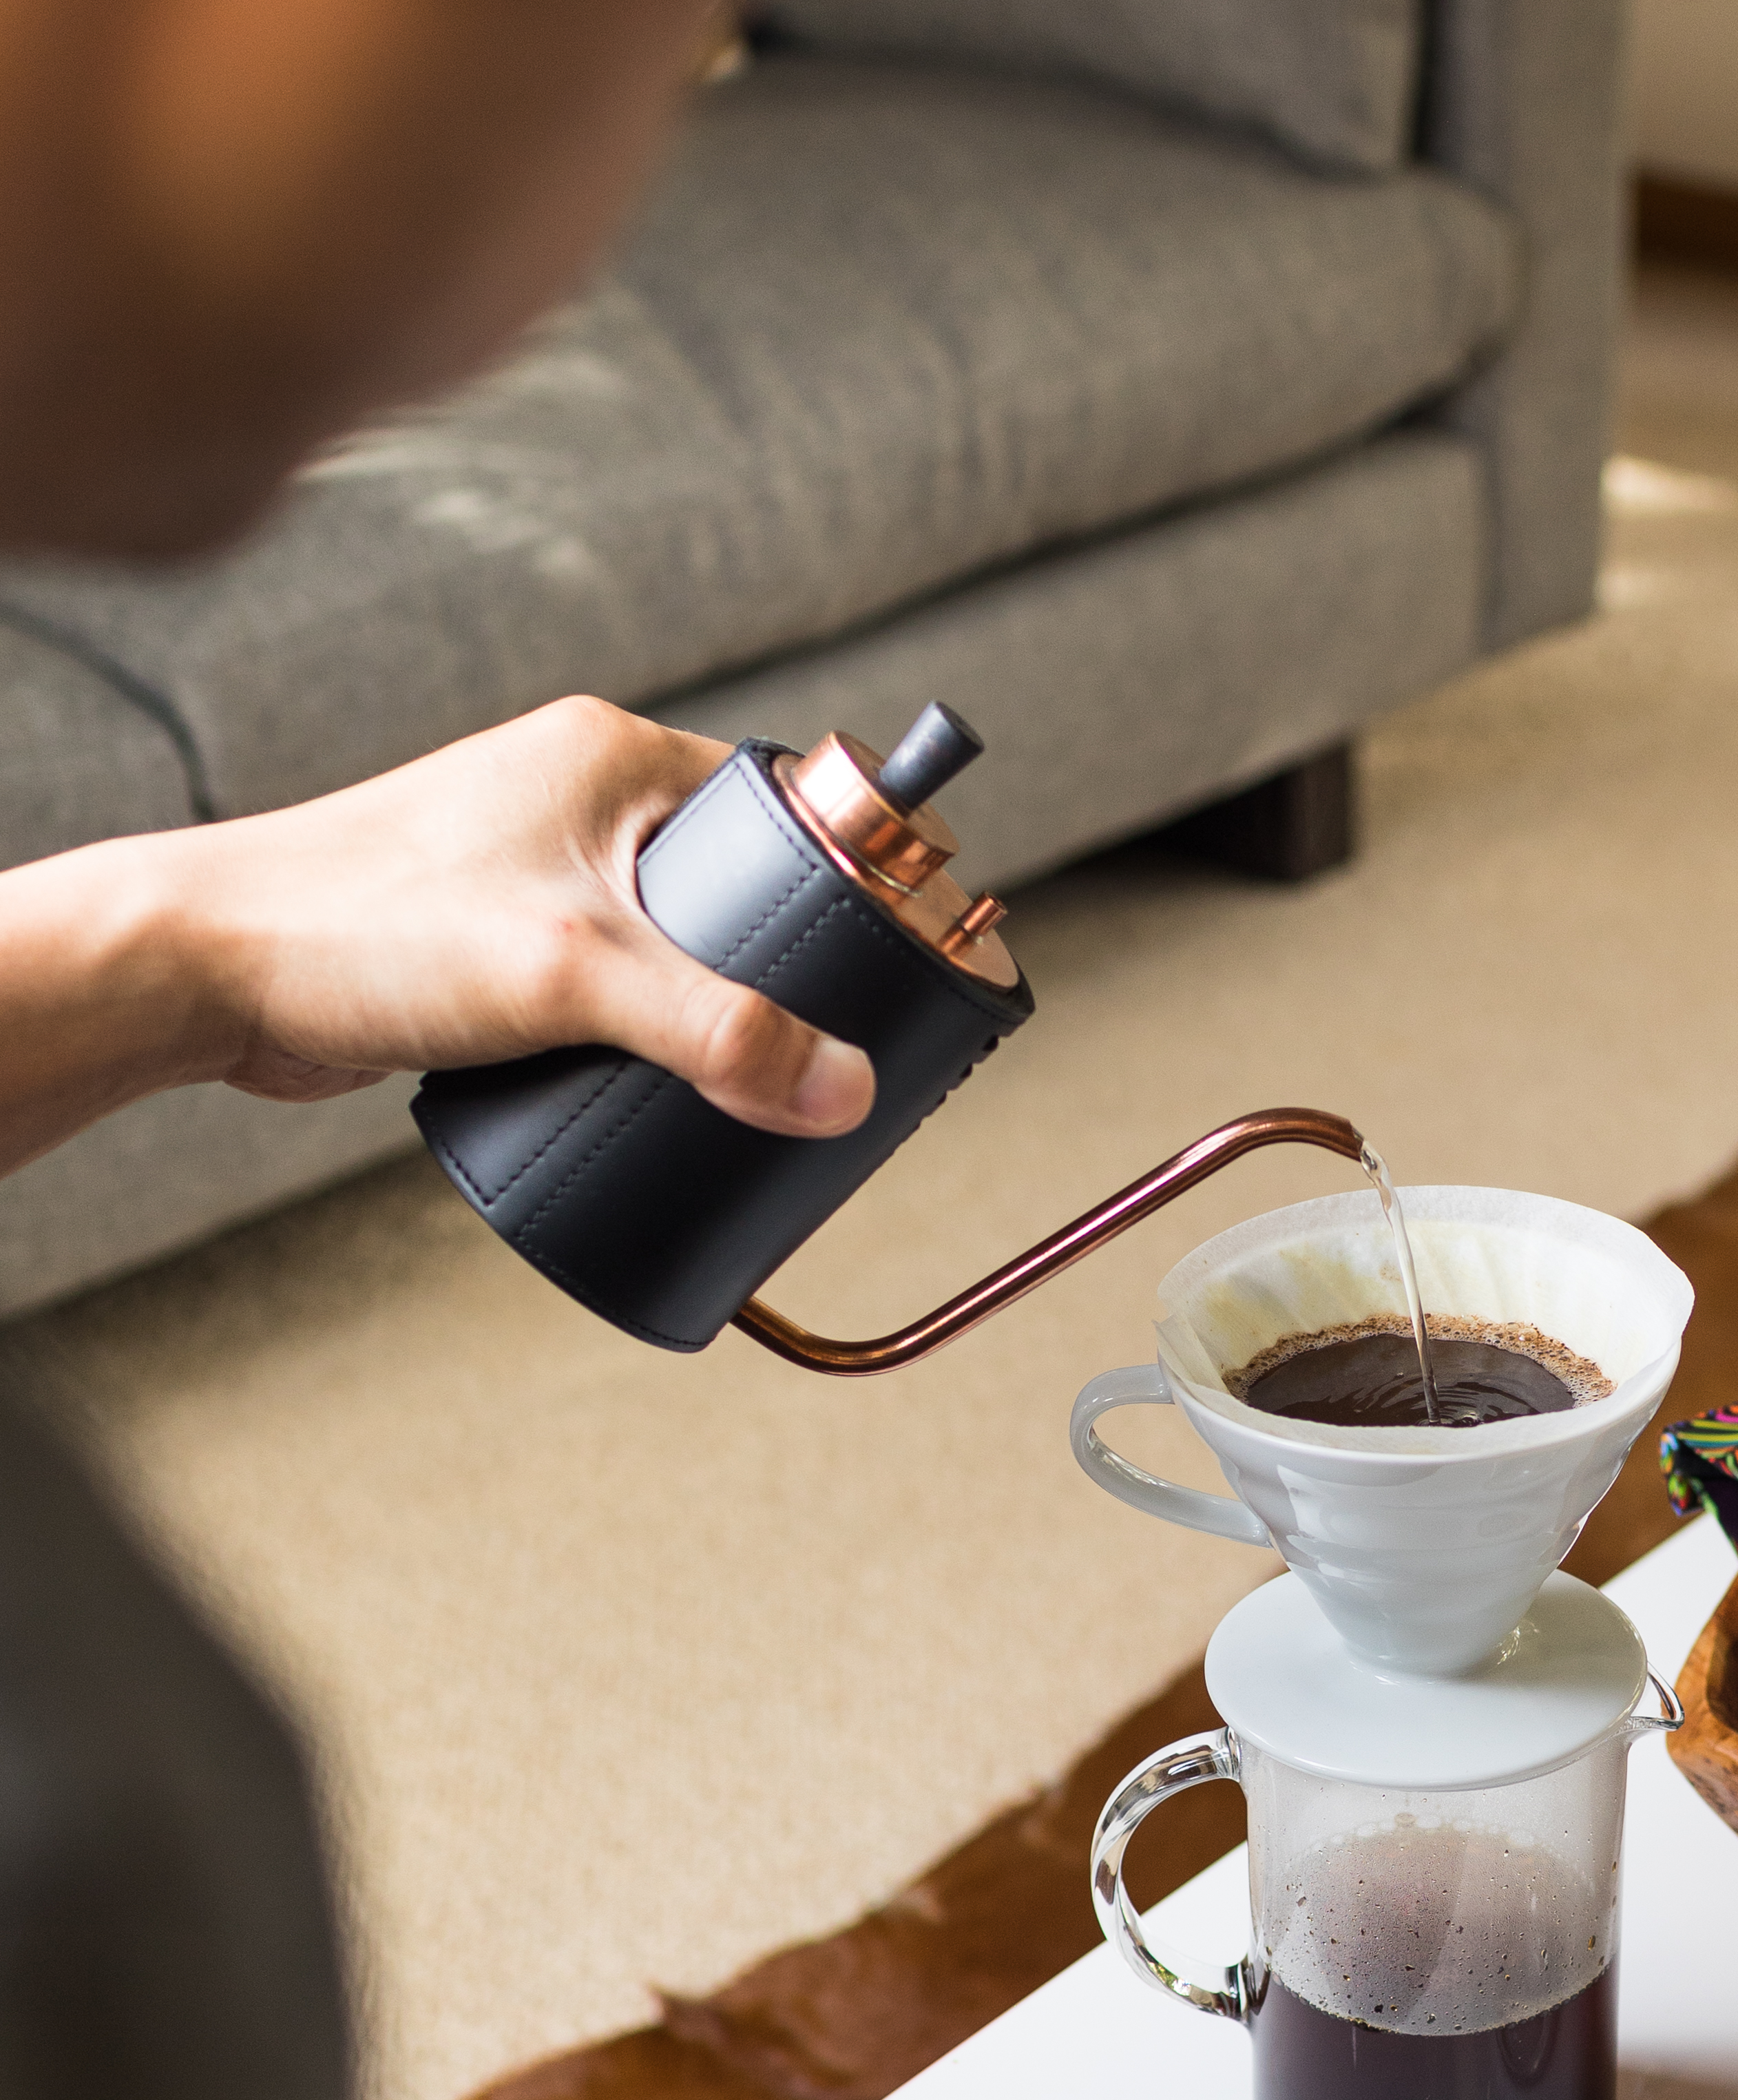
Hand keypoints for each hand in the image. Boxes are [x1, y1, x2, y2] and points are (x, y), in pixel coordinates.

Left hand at [0, 694, 872, 1177]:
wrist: (207, 970)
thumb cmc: (365, 927)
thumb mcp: (574, 976)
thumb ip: (718, 1033)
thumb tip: (844, 1089)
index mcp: (617, 756)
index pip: (787, 801)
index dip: (858, 875)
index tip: (915, 951)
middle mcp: (584, 799)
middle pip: (746, 883)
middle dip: (794, 966)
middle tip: (844, 1045)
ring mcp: (541, 870)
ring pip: (679, 943)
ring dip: (715, 1011)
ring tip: (757, 1082)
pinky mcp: (503, 941)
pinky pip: (616, 983)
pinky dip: (647, 1035)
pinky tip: (658, 1089)